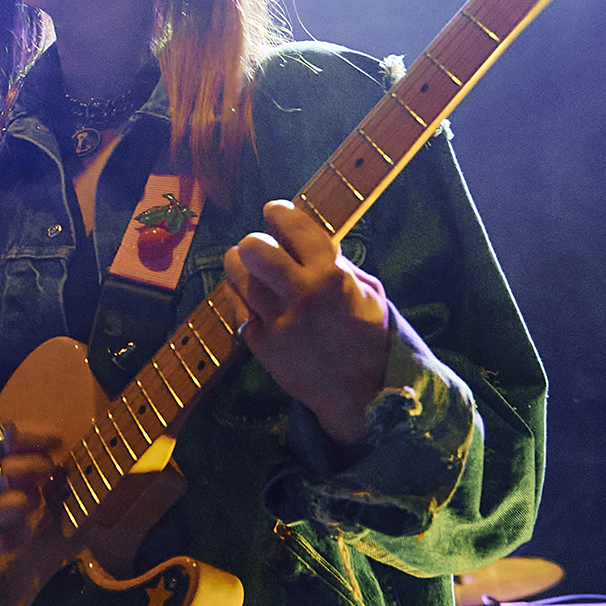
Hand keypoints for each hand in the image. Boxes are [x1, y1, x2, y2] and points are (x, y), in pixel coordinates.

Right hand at [0, 422, 59, 559]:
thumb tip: (37, 439)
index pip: (0, 440)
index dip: (34, 438)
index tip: (56, 437)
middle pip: (13, 473)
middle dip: (41, 466)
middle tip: (46, 464)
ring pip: (18, 505)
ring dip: (33, 495)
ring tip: (29, 491)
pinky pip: (8, 541)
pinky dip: (22, 530)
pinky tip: (19, 520)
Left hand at [222, 199, 389, 444]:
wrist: (362, 394)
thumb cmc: (368, 337)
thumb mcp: (368, 291)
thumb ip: (337, 262)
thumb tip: (304, 237)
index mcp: (331, 275)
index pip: (293, 227)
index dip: (278, 212)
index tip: (274, 211)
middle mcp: (301, 294)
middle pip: (253, 247)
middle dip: (253, 241)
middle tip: (259, 246)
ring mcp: (277, 320)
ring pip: (237, 275)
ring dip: (240, 266)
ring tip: (249, 268)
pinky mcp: (260, 343)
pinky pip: (237, 306)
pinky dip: (241, 297)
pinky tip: (253, 297)